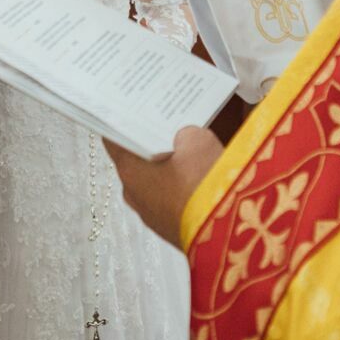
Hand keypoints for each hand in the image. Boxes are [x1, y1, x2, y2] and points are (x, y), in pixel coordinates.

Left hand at [105, 126, 223, 246]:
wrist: (226, 231)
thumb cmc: (203, 182)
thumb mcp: (197, 141)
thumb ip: (184, 134)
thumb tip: (184, 138)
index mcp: (129, 170)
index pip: (113, 138)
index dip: (122, 121)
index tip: (131, 109)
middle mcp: (133, 195)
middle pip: (136, 160)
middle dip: (150, 144)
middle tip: (166, 126)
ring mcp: (151, 217)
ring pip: (154, 182)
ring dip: (168, 169)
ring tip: (190, 152)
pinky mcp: (171, 230)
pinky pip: (170, 200)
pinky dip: (180, 188)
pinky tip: (199, 177)